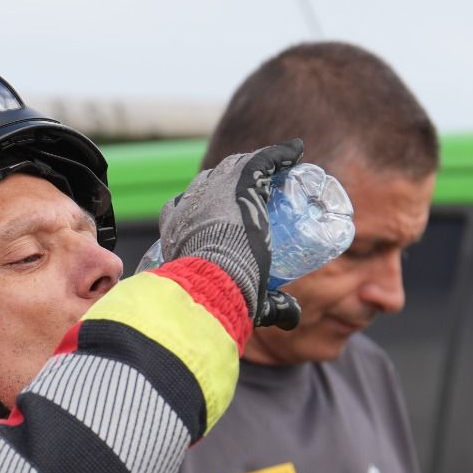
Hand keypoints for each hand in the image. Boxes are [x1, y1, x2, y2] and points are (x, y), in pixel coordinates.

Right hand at [156, 140, 302, 325]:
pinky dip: (279, 155)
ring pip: (234, 168)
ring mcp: (214, 190)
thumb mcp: (231, 297)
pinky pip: (261, 161)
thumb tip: (292, 320)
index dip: (200, 208)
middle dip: (228, 184)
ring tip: (273, 172)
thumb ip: (268, 307)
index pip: (183, 209)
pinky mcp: (240, 183)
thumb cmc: (217, 295)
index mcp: (176, 229)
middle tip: (255, 195)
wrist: (214, 280)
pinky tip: (296, 151)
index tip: (220, 216)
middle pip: (210, 183)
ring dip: (253, 166)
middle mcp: (189, 204)